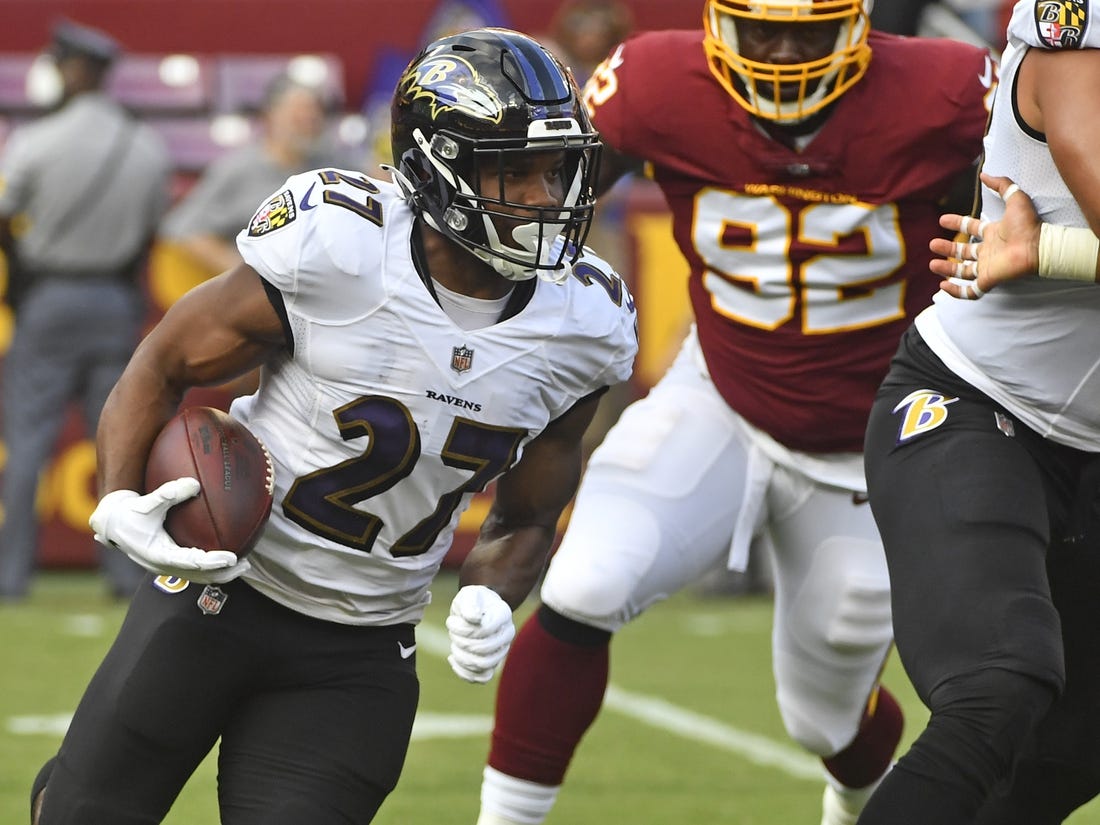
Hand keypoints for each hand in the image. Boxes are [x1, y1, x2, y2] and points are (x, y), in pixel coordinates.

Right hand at [89, 478, 249, 583]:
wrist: (112, 525)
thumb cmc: (129, 514)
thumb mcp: (147, 503)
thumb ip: (168, 493)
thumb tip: (195, 483)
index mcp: (159, 555)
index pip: (192, 562)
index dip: (213, 562)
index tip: (232, 557)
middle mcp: (164, 565)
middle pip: (200, 576)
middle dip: (223, 573)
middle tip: (245, 564)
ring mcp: (167, 567)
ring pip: (198, 577)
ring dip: (220, 574)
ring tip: (243, 566)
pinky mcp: (169, 563)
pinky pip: (194, 571)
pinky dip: (211, 569)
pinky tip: (226, 560)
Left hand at [446, 585, 514, 683]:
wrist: (479, 608)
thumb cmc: (472, 601)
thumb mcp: (467, 595)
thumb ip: (469, 604)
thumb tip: (474, 619)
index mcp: (503, 614)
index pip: (485, 630)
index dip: (464, 629)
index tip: (452, 620)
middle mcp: (507, 633)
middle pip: (484, 649)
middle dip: (461, 643)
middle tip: (452, 633)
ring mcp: (501, 650)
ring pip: (483, 665)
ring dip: (462, 657)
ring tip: (453, 646)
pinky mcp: (493, 662)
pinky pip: (482, 678)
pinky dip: (464, 673)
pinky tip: (452, 659)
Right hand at [930, 173, 1040, 299]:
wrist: (1037, 246)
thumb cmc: (1028, 224)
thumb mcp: (1015, 197)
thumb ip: (1001, 184)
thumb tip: (984, 174)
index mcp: (993, 233)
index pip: (971, 229)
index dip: (957, 223)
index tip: (943, 219)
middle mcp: (988, 251)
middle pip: (963, 252)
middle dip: (947, 248)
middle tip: (932, 244)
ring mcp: (987, 267)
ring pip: (963, 272)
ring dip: (947, 269)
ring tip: (932, 264)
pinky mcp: (988, 280)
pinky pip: (970, 291)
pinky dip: (955, 291)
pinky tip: (944, 285)